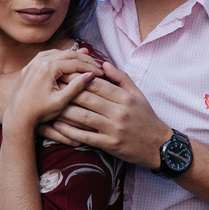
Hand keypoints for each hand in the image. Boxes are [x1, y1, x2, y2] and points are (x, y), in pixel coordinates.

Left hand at [1, 49, 101, 137]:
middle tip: (98, 66)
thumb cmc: (39, 111)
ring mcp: (34, 62)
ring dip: (74, 57)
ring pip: (59, 53)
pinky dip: (62, 57)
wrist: (17, 116)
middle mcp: (40, 61)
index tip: (102, 73)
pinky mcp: (31, 65)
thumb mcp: (60, 101)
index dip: (91, 67)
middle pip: (68, 54)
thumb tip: (91, 75)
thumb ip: (76, 86)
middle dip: (85, 59)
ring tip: (88, 62)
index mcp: (48, 68)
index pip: (75, 63)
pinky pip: (50, 55)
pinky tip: (69, 61)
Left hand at [40, 62, 169, 168]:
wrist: (158, 146)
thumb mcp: (138, 94)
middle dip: (68, 90)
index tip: (64, 72)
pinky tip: (58, 126)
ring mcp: (114, 129)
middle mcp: (119, 112)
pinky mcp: (109, 145)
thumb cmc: (146, 118)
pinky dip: (70, 131)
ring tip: (50, 104)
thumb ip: (121, 78)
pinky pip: (85, 136)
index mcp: (126, 98)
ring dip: (65, 110)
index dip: (79, 78)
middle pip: (88, 99)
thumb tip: (103, 63)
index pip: (98, 84)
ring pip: (84, 117)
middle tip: (52, 85)